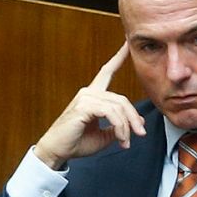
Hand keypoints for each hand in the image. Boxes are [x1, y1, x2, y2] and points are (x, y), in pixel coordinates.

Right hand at [32, 42, 146, 169]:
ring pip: (118, 107)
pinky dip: (119, 126)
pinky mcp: (84, 106)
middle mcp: (88, 93)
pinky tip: (119, 138)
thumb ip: (118, 126)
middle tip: (140, 134)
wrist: (56, 153)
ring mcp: (85, 97)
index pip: (107, 72)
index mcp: (92, 96)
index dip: (118, 57)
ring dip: (126, 127)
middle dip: (133, 118)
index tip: (127, 43)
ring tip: (125, 142)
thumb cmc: (75, 143)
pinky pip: (111, 113)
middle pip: (122, 99)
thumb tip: (138, 121)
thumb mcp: (103, 135)